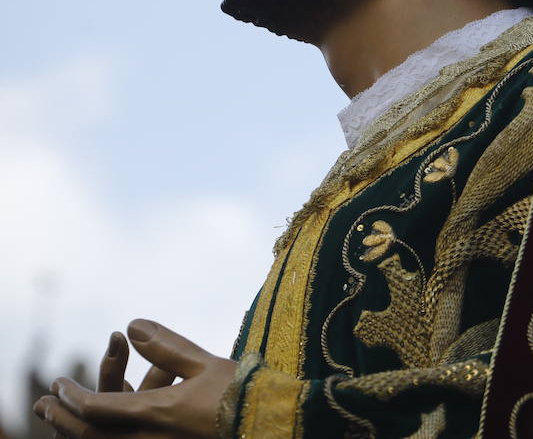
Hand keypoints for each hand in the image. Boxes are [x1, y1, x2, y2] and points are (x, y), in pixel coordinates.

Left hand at [33, 319, 234, 438]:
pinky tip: (97, 432)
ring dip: (74, 433)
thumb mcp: (203, 363)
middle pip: (89, 435)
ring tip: (60, 419)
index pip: (95, 409)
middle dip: (61, 419)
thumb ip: (166, 346)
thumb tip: (132, 324)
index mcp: (154, 415)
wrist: (267, 426)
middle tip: (45, 403)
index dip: (70, 396)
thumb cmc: (240, 393)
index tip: (58, 383)